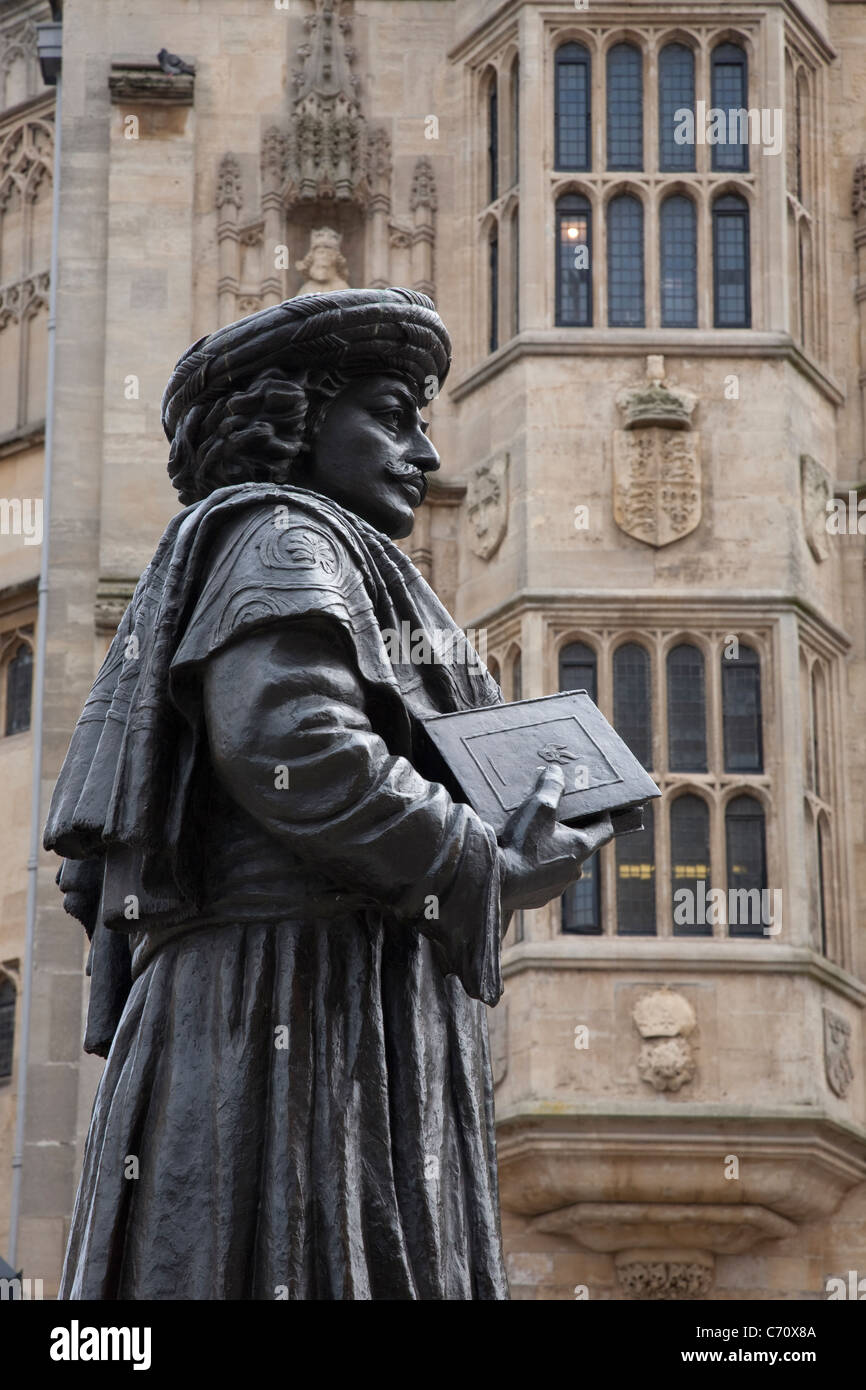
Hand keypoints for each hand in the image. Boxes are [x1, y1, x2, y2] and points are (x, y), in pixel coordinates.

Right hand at [498, 765, 613, 912]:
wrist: (496, 879)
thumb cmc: (522, 843)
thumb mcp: (538, 808)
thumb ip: (551, 787)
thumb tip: (556, 771)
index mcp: (580, 847)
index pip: (605, 831)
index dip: (602, 817)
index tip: (596, 807)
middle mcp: (574, 871)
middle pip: (580, 848)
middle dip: (570, 834)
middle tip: (554, 820)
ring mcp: (558, 887)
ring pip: (562, 865)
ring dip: (553, 853)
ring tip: (533, 841)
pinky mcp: (540, 898)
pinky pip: (544, 881)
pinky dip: (538, 870)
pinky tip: (521, 861)